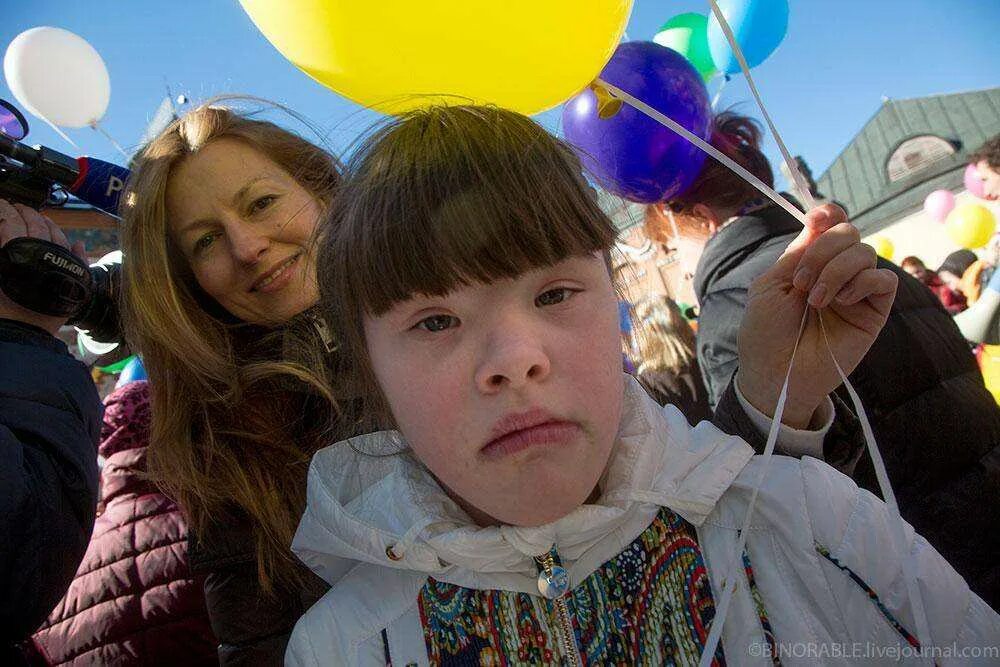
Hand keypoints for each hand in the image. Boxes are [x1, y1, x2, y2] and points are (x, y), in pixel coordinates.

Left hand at [0, 199, 87, 335]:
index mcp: (59, 258)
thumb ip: (77, 264)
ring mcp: (23, 253)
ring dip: (11, 211)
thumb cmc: (46, 312)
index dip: (45, 221)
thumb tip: (79, 243)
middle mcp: (42, 252)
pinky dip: (2, 219)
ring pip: (18, 222)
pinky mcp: (5, 256)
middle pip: (35, 223)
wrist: (25, 326)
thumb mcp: (72, 289)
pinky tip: (1, 214)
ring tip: (5, 206)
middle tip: (18, 207)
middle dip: (26, 212)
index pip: (53, 231)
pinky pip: (4, 229)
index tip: (39, 217)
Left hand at [737, 204, 897, 427]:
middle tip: (802, 282)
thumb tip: (820, 218)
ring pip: (865, 252)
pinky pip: (885, 279)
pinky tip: (840, 301)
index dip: (829, 214)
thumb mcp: (771, 286)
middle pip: (849, 232)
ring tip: (816, 300)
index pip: (831, 226)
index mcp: (809, 262)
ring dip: (836, 270)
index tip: (819, 217)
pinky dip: (862, 282)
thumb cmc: (765, 333)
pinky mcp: (874, 311)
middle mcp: (836, 272)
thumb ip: (797, 253)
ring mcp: (856, 290)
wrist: (775, 373)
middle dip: (823, 250)